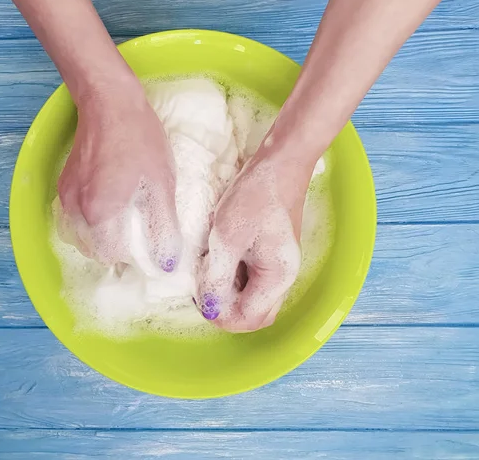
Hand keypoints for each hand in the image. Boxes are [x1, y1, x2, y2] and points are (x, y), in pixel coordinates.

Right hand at [57, 82, 181, 271]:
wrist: (110, 101)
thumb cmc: (140, 140)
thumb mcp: (161, 185)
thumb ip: (162, 228)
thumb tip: (167, 264)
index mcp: (100, 214)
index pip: (110, 256)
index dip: (131, 255)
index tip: (146, 243)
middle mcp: (76, 210)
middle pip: (92, 249)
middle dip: (113, 249)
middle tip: (137, 234)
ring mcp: (65, 195)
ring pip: (79, 234)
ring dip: (99, 237)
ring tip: (122, 221)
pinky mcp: (63, 182)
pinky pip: (72, 216)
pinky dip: (88, 221)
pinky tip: (108, 205)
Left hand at [196, 126, 316, 332]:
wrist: (278, 164)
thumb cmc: (253, 198)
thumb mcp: (227, 239)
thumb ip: (217, 279)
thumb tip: (209, 310)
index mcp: (278, 279)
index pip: (248, 318)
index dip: (221, 316)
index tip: (198, 299)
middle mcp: (284, 279)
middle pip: (255, 314)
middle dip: (227, 310)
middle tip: (203, 290)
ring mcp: (281, 267)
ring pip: (253, 298)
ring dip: (229, 293)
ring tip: (209, 272)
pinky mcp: (273, 255)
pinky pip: (253, 280)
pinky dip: (235, 278)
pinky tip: (220, 259)